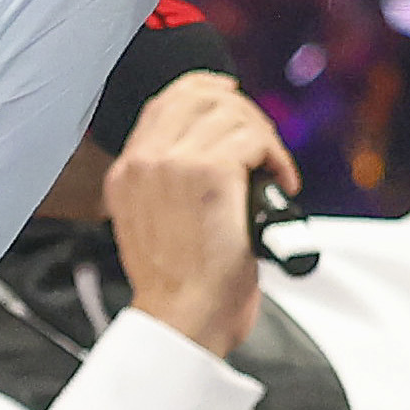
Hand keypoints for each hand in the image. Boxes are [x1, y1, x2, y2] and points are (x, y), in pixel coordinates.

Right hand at [107, 70, 293, 355]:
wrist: (182, 318)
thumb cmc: (180, 288)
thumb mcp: (157, 224)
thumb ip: (169, 183)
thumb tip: (217, 150)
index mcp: (127, 172)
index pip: (165, 102)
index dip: (205, 91)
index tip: (233, 98)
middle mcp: (144, 161)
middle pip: (200, 97)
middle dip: (243, 113)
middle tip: (265, 149)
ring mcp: (174, 163)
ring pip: (232, 114)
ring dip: (265, 139)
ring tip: (274, 172)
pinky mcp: (211, 173)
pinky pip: (255, 139)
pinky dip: (277, 158)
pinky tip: (282, 183)